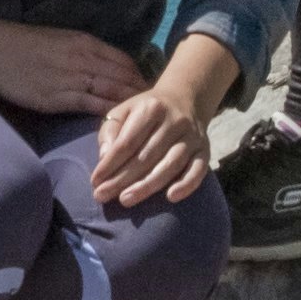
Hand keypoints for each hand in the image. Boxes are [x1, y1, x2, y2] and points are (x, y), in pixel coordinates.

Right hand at [0, 17, 145, 120]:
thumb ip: (84, 52)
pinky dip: (107, 115)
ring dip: (130, 107)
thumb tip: (105, 67)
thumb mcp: (60, 39)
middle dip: (142, 95)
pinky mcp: (56, 97)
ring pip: (111, 93)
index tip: (151, 91)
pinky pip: (90, 106)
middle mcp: (82, 58)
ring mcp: (70, 78)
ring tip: (145, 122)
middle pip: (124, 78)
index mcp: (85, 42)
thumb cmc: (24, 43)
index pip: (125, 61)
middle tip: (157, 112)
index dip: (140, 77)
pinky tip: (117, 125)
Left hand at [89, 81, 213, 208]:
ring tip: (125, 200)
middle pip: (146, 156)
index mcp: (151, 108)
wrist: (186, 99)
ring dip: (147, 185)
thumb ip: (111, 131)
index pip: (128, 141)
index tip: (95, 181)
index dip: (110, 163)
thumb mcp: (124, 111)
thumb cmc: (147, 111)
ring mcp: (192, 136)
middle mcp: (174, 121)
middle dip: (122, 179)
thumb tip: (104, 158)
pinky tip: (171, 197)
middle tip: (102, 196)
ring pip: (170, 164)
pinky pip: (198, 170)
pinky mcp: (205, 150)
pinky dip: (186, 184)